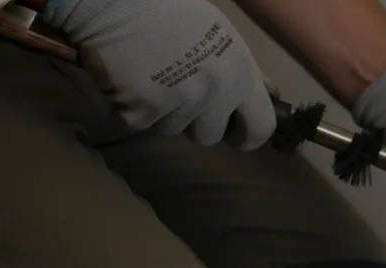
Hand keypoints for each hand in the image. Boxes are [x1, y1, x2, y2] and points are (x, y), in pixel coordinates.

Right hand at [42, 0, 275, 148]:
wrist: (113, 1)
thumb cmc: (169, 12)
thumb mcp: (221, 36)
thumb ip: (246, 71)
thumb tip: (271, 95)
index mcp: (239, 71)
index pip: (261, 128)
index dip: (247, 136)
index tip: (234, 134)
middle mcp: (214, 90)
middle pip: (210, 135)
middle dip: (195, 123)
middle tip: (178, 95)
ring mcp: (178, 101)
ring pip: (173, 129)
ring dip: (161, 112)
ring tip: (150, 76)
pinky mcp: (141, 110)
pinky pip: (140, 124)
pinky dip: (131, 108)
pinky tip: (129, 78)